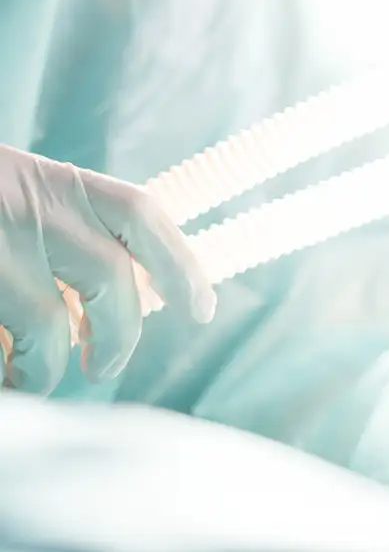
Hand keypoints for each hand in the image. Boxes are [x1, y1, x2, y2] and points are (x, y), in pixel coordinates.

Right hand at [0, 146, 215, 392]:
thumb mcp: (19, 193)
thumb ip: (70, 229)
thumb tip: (134, 292)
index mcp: (55, 182)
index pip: (143, 216)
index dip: (182, 264)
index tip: (201, 310)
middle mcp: (28, 208)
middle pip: (112, 283)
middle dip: (118, 337)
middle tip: (104, 365)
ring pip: (48, 329)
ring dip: (46, 368)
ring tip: (31, 375)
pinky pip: (0, 346)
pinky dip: (4, 369)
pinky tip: (0, 369)